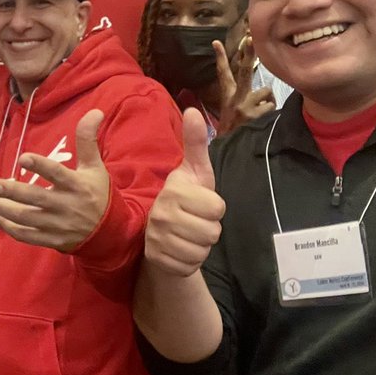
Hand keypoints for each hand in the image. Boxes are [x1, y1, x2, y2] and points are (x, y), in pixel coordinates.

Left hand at [0, 110, 109, 251]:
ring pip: (24, 218)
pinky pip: (26, 235)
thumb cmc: (98, 193)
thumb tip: (94, 111)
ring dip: (0, 207)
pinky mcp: (50, 239)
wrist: (109, 232)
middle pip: (34, 199)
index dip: (40, 166)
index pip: (57, 174)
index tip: (22, 158)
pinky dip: (10, 227)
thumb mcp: (95, 166)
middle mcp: (65, 206)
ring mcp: (56, 225)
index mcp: (76, 185)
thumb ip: (87, 140)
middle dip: (10, 192)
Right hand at [143, 108, 226, 277]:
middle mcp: (162, 215)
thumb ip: (195, 142)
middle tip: (195, 221)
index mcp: (173, 191)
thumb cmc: (184, 198)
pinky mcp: (158, 260)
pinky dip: (191, 261)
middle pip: (213, 231)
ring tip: (188, 235)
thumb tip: (192, 109)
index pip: (218, 208)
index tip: (200, 203)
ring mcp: (158, 239)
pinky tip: (181, 250)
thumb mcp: (194, 170)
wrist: (159, 233)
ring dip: (201, 245)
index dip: (215, 208)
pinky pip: (191, 265)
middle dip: (209, 228)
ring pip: (203, 250)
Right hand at [213, 38, 274, 134]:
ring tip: (261, 112)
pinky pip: (270, 106)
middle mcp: (235, 99)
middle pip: (244, 71)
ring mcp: (244, 107)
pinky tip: (263, 122)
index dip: (220, 57)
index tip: (216, 42)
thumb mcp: (230, 112)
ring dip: (268, 100)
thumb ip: (242, 99)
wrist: (229, 152)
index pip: (223, 74)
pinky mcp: (254, 116)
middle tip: (251, 39)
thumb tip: (265, 91)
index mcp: (227, 97)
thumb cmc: (233, 131)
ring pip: (266, 91)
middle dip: (248, 54)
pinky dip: (270, 112)